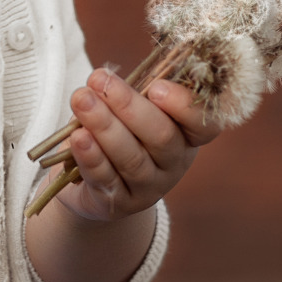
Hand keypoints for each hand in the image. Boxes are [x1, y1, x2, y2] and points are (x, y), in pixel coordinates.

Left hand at [52, 67, 221, 221]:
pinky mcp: (120, 203)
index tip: (156, 86)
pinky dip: (91, 156)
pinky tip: (78, 137)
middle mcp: (174, 163)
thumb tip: (106, 77)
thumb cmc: (118, 129)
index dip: (184, 105)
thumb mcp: (129, 108)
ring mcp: (150, 187)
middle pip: (162, 137)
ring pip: (131, 158)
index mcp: (187, 133)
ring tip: (81, 100)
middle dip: (129, 106)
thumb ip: (128, 92)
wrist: (94, 181)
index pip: (204, 123)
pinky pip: (106, 179)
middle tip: (100, 81)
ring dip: (104, 126)